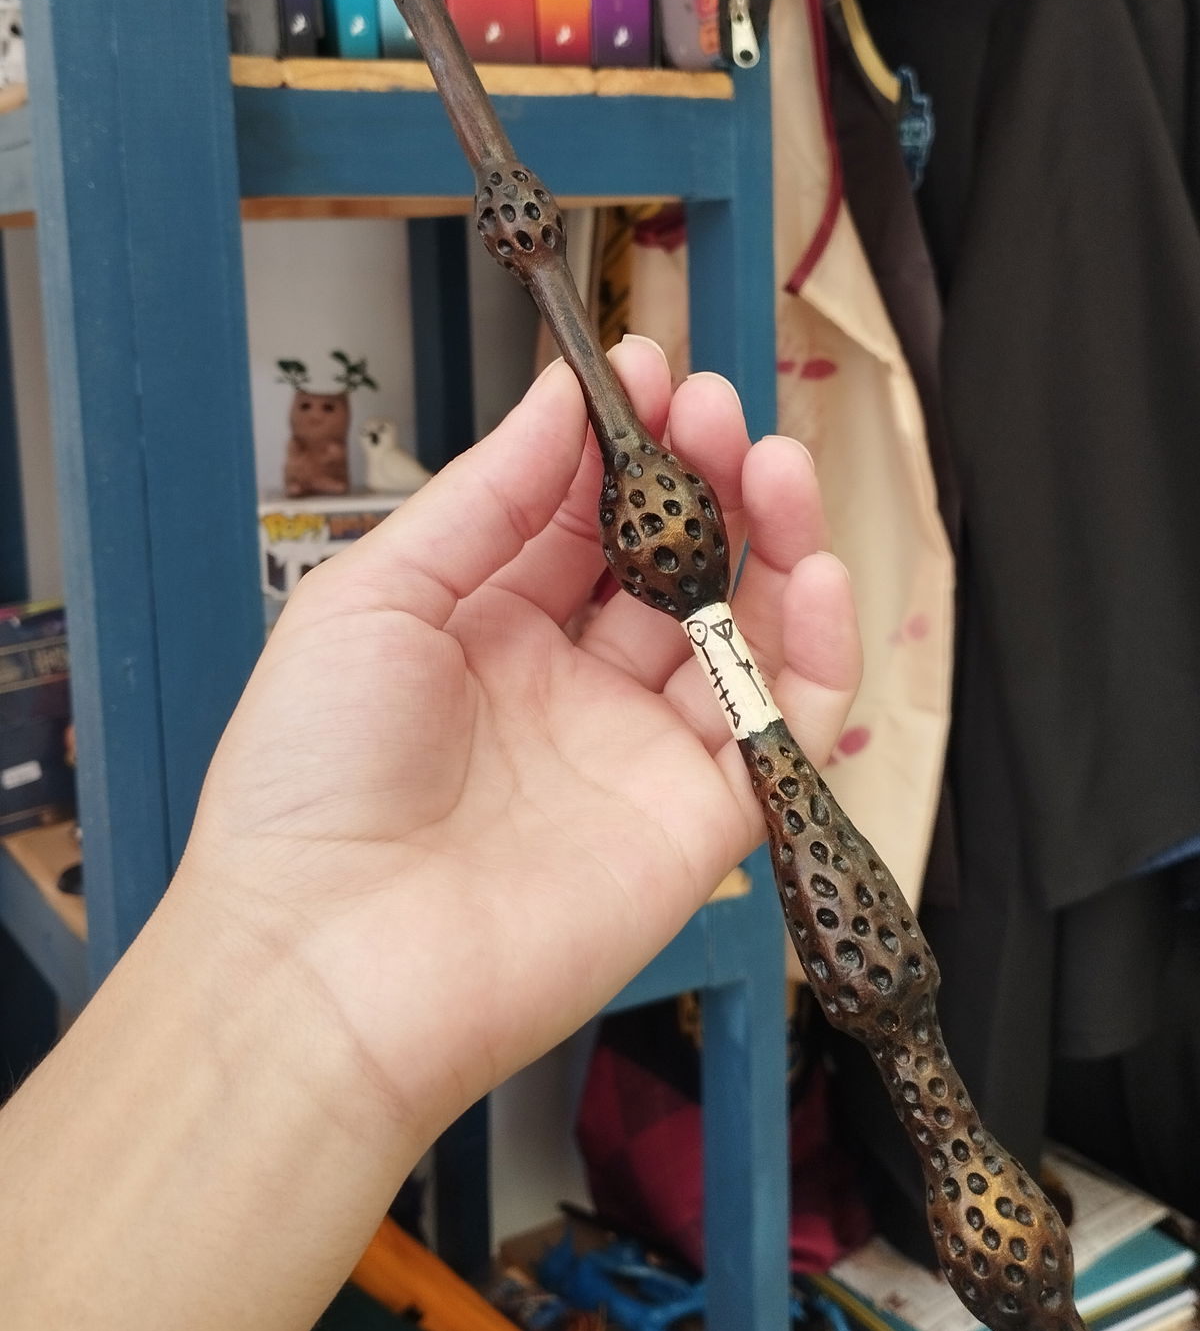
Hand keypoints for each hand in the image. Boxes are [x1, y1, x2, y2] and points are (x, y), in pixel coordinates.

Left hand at [181, 337, 860, 1153]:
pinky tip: (813, 572)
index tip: (647, 371)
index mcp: (482, 632)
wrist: (326, 959)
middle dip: (703, 475)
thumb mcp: (375, 595)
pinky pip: (785, 728)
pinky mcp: (696, 825)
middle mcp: (567, 689)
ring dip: (772, 539)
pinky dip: (819, 652)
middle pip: (670, 563)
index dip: (621, 444)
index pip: (579, 518)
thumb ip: (487, 497)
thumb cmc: (312, 781)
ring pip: (740, 630)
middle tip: (716, 407)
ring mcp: (636, 754)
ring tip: (775, 461)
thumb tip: (562, 397)